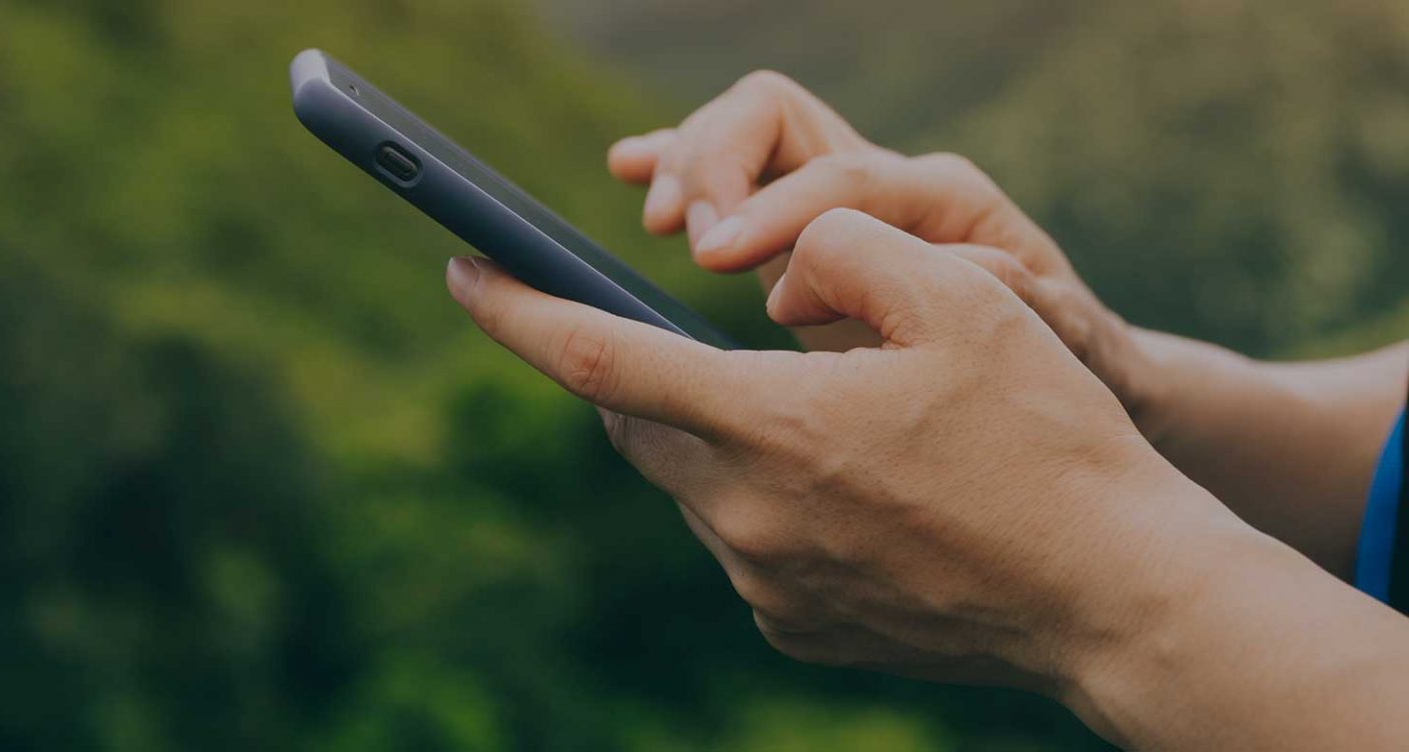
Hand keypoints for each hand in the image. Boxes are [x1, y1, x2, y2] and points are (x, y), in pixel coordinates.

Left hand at [444, 209, 1257, 701]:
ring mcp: (762, 584)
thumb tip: (770, 276)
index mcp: (768, 427)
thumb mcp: (962, 296)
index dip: (516, 310)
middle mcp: (743, 516)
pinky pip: (742, 539)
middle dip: (643, 371)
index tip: (464, 273)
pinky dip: (764, 496)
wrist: (1115, 597)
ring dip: (720, 435)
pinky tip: (850, 488)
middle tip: (683, 333)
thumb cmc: (1047, 440)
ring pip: (693, 481)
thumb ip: (843, 247)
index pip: (597, 358)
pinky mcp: (790, 626)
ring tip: (817, 414)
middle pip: (638, 423)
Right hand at [604, 72, 1154, 422]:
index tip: (713, 258)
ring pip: (742, 136)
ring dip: (687, 167)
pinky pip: (733, 179)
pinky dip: (678, 168)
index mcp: (938, 199)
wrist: (1074, 375)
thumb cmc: (1067, 364)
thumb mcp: (1052, 335)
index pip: (831, 170)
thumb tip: (923, 270)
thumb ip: (1002, 296)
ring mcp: (841, 200)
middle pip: (769, 116)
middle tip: (684, 240)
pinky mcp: (808, 232)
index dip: (766, 204)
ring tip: (654, 220)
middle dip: (712, 164)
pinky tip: (630, 170)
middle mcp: (886, 180)